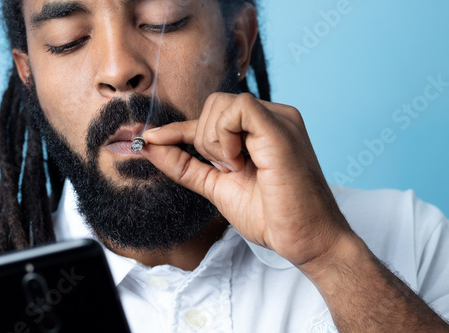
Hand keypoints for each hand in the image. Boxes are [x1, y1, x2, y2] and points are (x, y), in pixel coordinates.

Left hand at [140, 93, 353, 267]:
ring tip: (239, 170)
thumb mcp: (216, 185)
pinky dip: (225, 136)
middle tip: (228, 171)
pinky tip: (239, 162)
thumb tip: (148, 146)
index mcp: (261, 128)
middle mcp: (272, 117)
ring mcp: (279, 119)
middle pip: (213, 104)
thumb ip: (184, 165)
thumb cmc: (270, 216)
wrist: (305, 240)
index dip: (178, 129)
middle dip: (205, 141)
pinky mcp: (280, 128)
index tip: (148, 140)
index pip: (211, 118)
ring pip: (221, 104)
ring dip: (214, 143)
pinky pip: (237, 108)